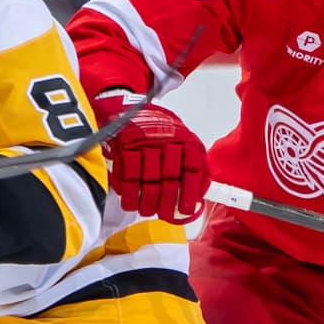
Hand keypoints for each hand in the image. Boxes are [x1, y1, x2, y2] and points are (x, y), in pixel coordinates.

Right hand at [92, 90, 208, 222]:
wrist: (133, 109)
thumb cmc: (161, 132)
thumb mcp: (184, 143)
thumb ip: (191, 168)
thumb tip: (197, 198)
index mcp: (187, 141)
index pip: (193, 171)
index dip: (189, 194)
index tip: (186, 210)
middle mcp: (169, 141)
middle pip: (169, 180)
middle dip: (165, 204)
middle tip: (163, 215)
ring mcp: (146, 142)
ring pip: (148, 181)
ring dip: (146, 202)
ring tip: (145, 210)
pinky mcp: (125, 145)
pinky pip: (127, 175)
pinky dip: (128, 193)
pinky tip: (130, 202)